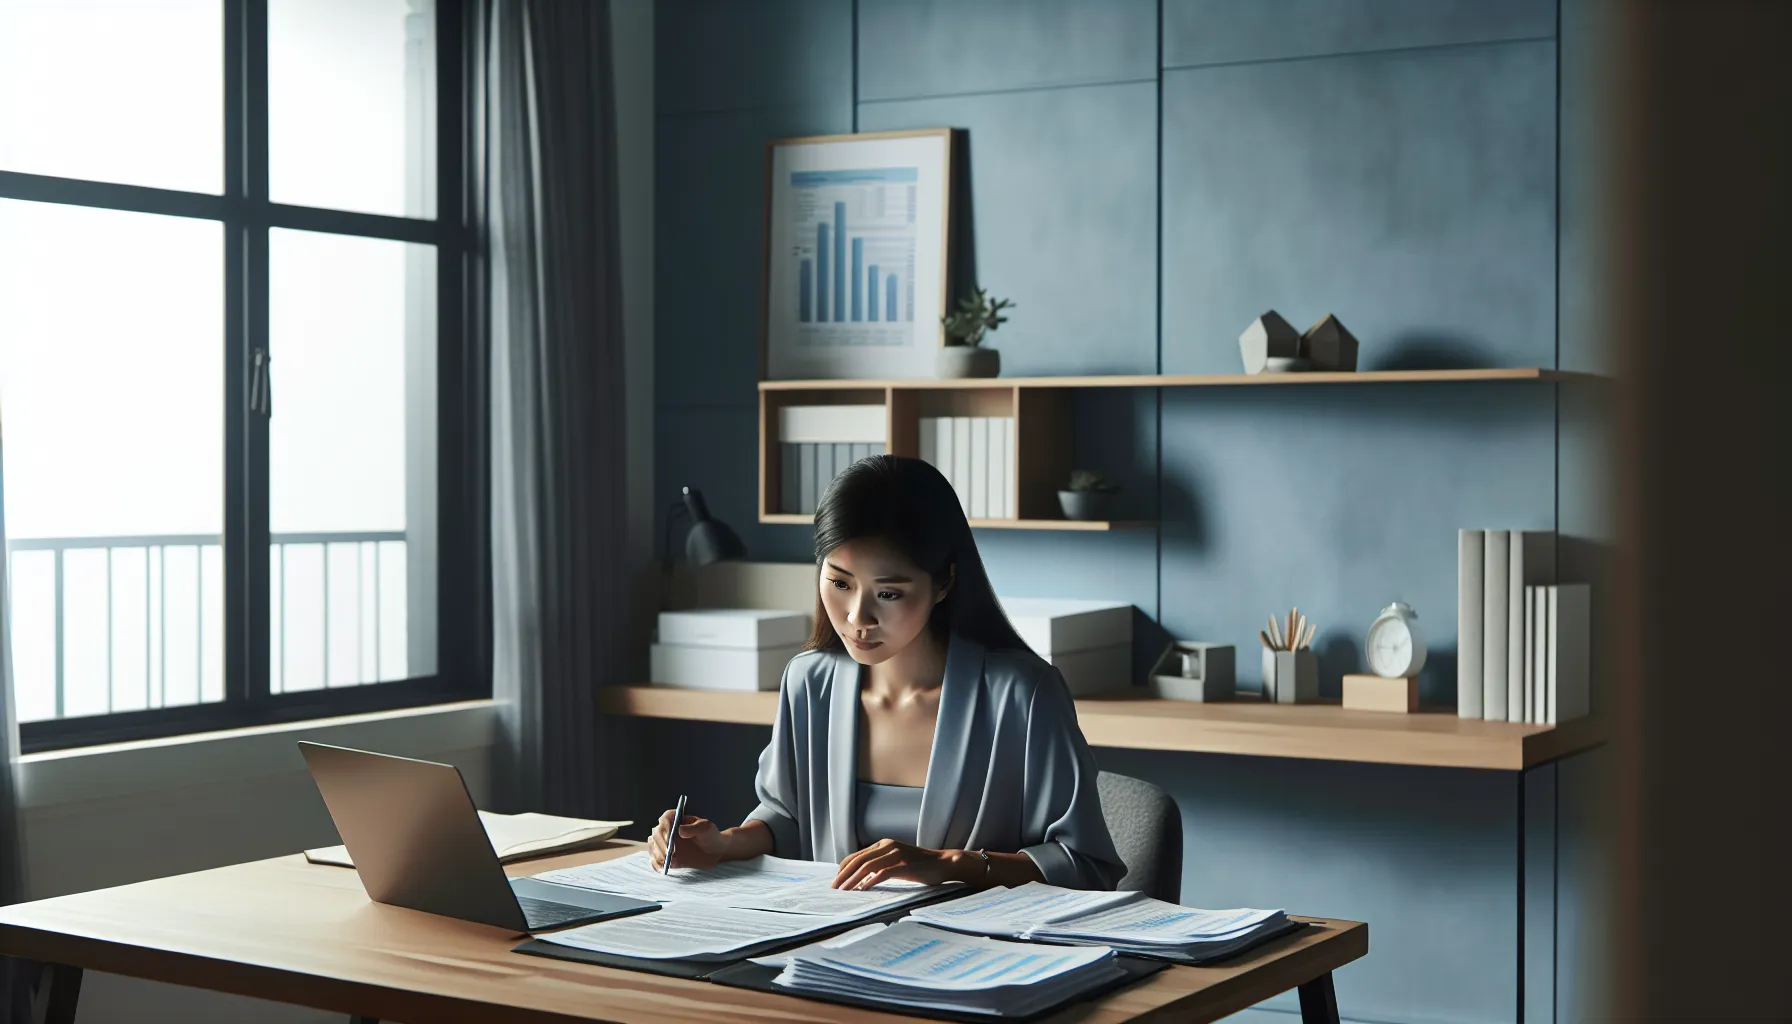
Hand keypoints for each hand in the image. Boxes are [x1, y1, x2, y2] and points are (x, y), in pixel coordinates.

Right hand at [648, 808, 728, 869]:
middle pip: (656, 834)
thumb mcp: (705, 828)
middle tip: (668, 853)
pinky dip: (656, 864)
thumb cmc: (710, 835)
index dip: (665, 828)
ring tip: (666, 862)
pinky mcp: (665, 856)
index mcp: (676, 819)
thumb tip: (680, 830)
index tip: (669, 838)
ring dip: (657, 855)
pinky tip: (663, 869)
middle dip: (661, 844)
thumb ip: (693, 828)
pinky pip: (656, 860)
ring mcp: (664, 844)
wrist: (714, 851)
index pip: (665, 820)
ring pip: (653, 847)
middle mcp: (667, 830)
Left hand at [831, 839, 973, 889]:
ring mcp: (896, 854)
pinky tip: (863, 890)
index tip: (836, 880)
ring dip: (853, 879)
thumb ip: (881, 865)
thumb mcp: (897, 861)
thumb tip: (862, 878)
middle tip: (834, 888)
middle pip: (859, 860)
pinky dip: (871, 881)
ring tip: (845, 891)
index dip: (843, 868)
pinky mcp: (905, 865)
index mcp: (884, 844)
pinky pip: (883, 873)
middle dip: (844, 875)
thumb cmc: (919, 866)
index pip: (857, 855)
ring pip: (867, 866)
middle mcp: (888, 846)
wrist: (944, 863)